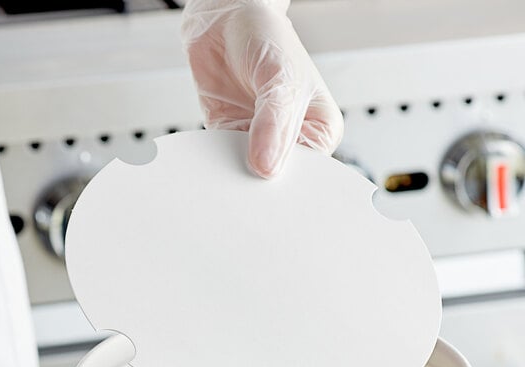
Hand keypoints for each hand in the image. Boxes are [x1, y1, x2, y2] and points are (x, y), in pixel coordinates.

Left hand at [181, 0, 343, 177]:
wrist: (224, 18)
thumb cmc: (265, 37)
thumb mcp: (281, 78)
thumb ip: (275, 123)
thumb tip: (267, 168)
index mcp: (319, 131)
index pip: (310, 172)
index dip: (290, 180)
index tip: (270, 181)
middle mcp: (290, 140)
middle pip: (279, 179)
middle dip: (262, 182)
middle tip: (247, 184)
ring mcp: (258, 141)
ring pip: (248, 174)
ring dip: (235, 174)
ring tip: (228, 168)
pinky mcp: (229, 138)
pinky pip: (222, 161)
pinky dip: (215, 163)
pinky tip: (213, 159)